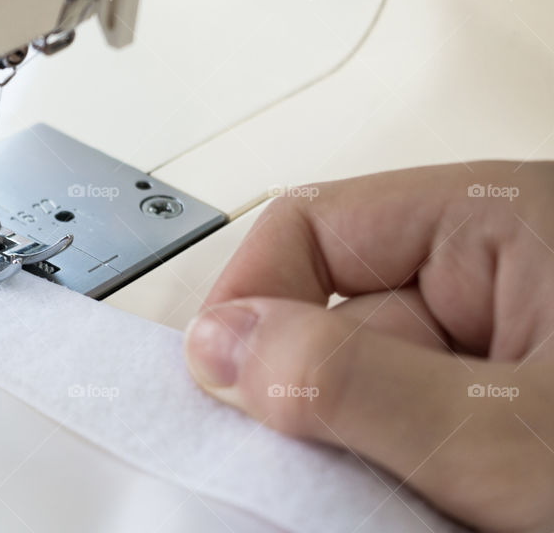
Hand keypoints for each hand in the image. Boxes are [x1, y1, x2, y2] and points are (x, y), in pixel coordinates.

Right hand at [185, 162, 553, 531]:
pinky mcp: (494, 404)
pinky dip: (397, 477)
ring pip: (360, 390)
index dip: (249, 303)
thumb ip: (355, 381)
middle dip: (317, 408)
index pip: (310, 226)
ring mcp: (492, 343)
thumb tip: (220, 344)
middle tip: (340, 479)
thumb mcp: (505, 429)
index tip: (225, 390)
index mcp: (493, 221)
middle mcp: (486, 273)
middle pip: (328, 322)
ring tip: (414, 503)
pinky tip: (424, 507)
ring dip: (364, 456)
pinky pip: (401, 429)